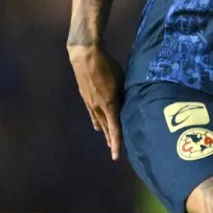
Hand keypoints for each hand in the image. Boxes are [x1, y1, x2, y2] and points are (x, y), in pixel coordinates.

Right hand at [67, 44, 124, 159]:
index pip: (114, 128)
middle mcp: (99, 107)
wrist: (85, 56)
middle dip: (110, 139)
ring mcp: (90, 102)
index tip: (115, 156)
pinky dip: (95, 120)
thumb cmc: (107, 65)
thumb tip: (127, 102)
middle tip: (114, 151)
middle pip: (106, 127)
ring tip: (106, 141)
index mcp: (110, 104)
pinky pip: (92, 113)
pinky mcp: (85, 97)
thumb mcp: (121, 79)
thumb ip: (124, 94)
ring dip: (103, 131)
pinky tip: (95, 126)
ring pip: (98, 120)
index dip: (116, 143)